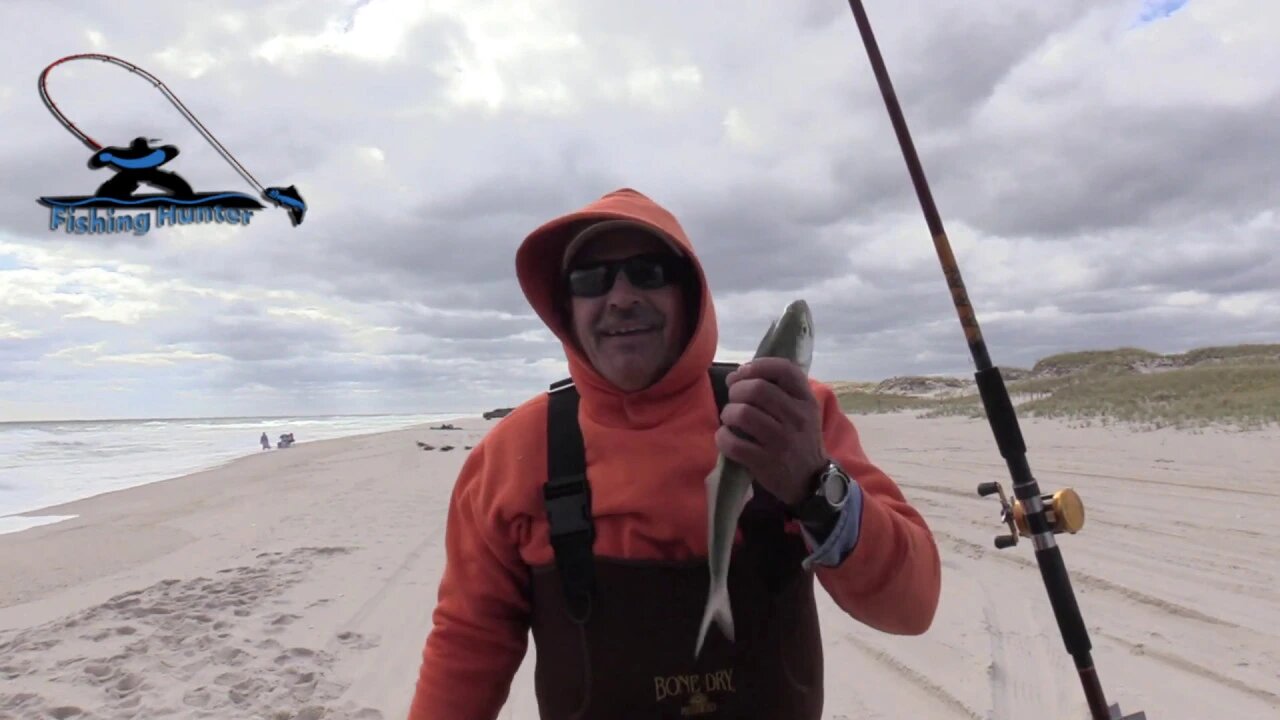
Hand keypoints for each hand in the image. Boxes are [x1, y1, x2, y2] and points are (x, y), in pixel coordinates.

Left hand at [714, 357, 827, 506]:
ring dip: (728, 413)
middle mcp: (797, 418)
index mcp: (806, 400)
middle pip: (757, 389)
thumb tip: (739, 374)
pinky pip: (734, 444)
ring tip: (729, 419)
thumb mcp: (803, 410)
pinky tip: (726, 438)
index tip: (742, 374)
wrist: (809, 480)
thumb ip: (780, 389)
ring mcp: (782, 441)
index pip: (784, 369)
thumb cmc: (799, 438)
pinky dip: (723, 438)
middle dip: (736, 390)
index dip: (757, 366)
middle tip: (733, 399)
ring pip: (743, 414)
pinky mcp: (766, 463)